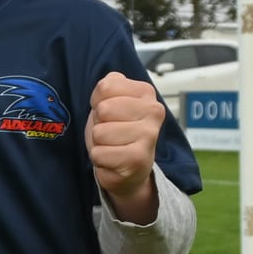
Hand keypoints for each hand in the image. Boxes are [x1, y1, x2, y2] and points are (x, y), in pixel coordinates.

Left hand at [87, 72, 163, 212]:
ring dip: (99, 142)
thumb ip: (108, 86)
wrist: (129, 168)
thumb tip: (107, 85)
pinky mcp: (139, 159)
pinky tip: (114, 159)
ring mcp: (149, 135)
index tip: (110, 113)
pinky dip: (100, 159)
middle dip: (98, 123)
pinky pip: (99, 154)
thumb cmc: (117, 130)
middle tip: (111, 131)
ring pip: (99, 132)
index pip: (105, 87)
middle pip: (102, 109)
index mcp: (146, 91)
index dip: (98, 102)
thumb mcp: (109, 100)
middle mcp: (154, 110)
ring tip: (113, 145)